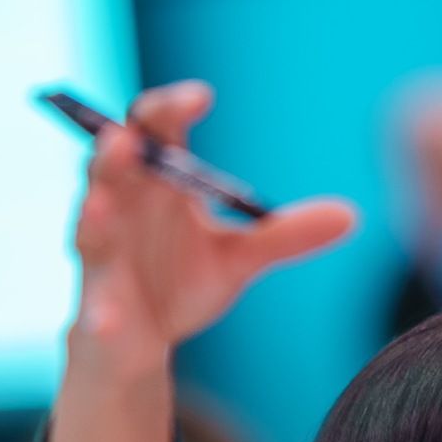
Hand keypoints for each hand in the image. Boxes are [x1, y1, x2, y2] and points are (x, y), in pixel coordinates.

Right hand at [71, 80, 356, 365]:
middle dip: (117, 149)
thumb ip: (284, 235)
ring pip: (90, 227)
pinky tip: (106, 319)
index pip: (157, 132)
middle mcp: (121, 210)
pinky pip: (94, 308)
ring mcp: (103, 258)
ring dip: (95, 214)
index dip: (172, 109)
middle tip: (129, 135)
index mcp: (156, 185)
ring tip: (102, 205)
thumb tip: (351, 215)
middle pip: (111, 167)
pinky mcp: (97, 308)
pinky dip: (101, 312)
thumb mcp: (239, 258)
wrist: (141, 344)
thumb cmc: (178, 282)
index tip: (202, 96)